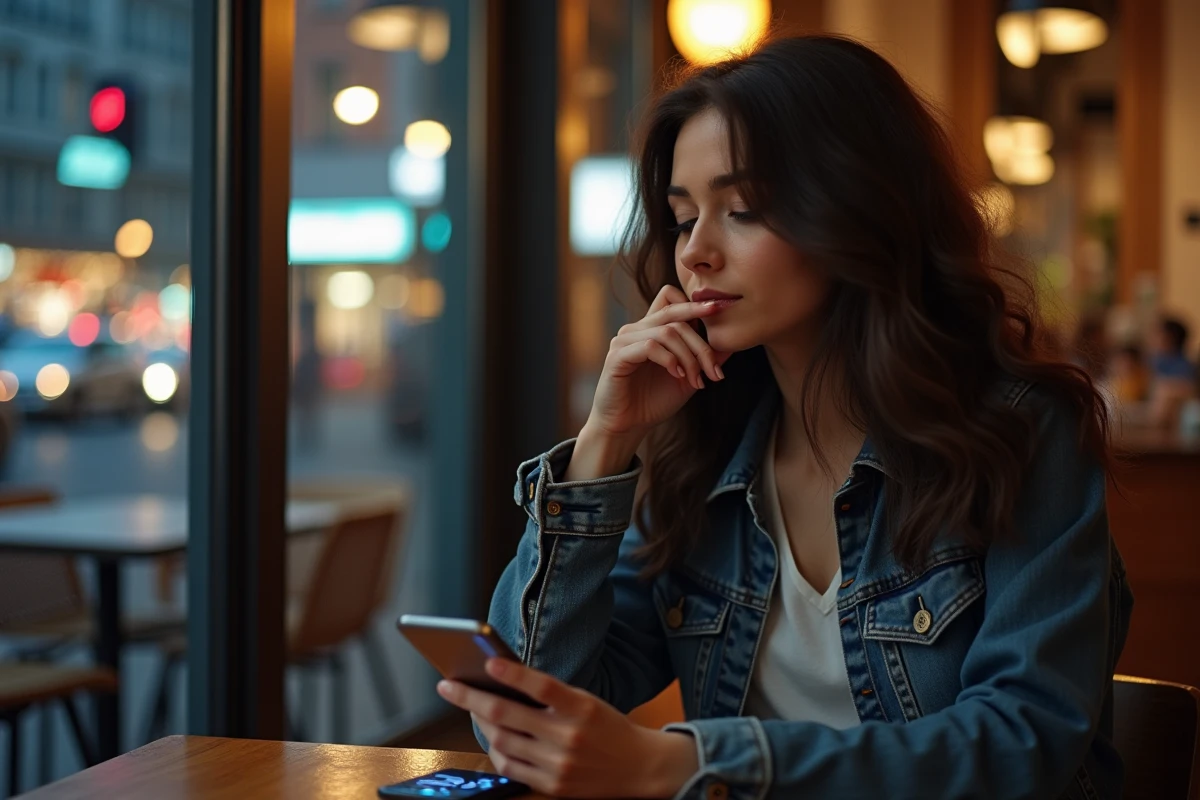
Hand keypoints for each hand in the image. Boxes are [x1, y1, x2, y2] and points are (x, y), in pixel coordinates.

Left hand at [437, 659, 699, 798]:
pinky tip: (491, 737)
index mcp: (581, 707)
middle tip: (448, 686)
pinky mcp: (553, 786)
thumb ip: (551, 695)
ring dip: (479, 722)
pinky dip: (495, 750)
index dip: (513, 674)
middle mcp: (568, 736)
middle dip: (470, 698)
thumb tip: (505, 681)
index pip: (542, 685)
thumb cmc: (608, 728)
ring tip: (470, 708)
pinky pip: (510, 767)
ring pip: (502, 741)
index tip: (488, 662)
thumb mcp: (587, 702)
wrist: (640, 768)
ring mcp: (558, 764)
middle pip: (507, 715)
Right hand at [587, 285, 731, 441]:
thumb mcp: (688, 377)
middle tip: (715, 368)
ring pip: (667, 332)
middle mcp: (637, 328)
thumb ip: (705, 358)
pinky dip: (670, 360)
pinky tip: (677, 375)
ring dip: (688, 357)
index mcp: (651, 329)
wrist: (627, 426)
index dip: (694, 302)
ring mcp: (625, 339)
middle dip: (701, 342)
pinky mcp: (617, 355)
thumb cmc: (654, 401)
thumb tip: (732, 343)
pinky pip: (650, 346)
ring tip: (695, 380)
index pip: (671, 297)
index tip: (720, 308)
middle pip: (676, 313)